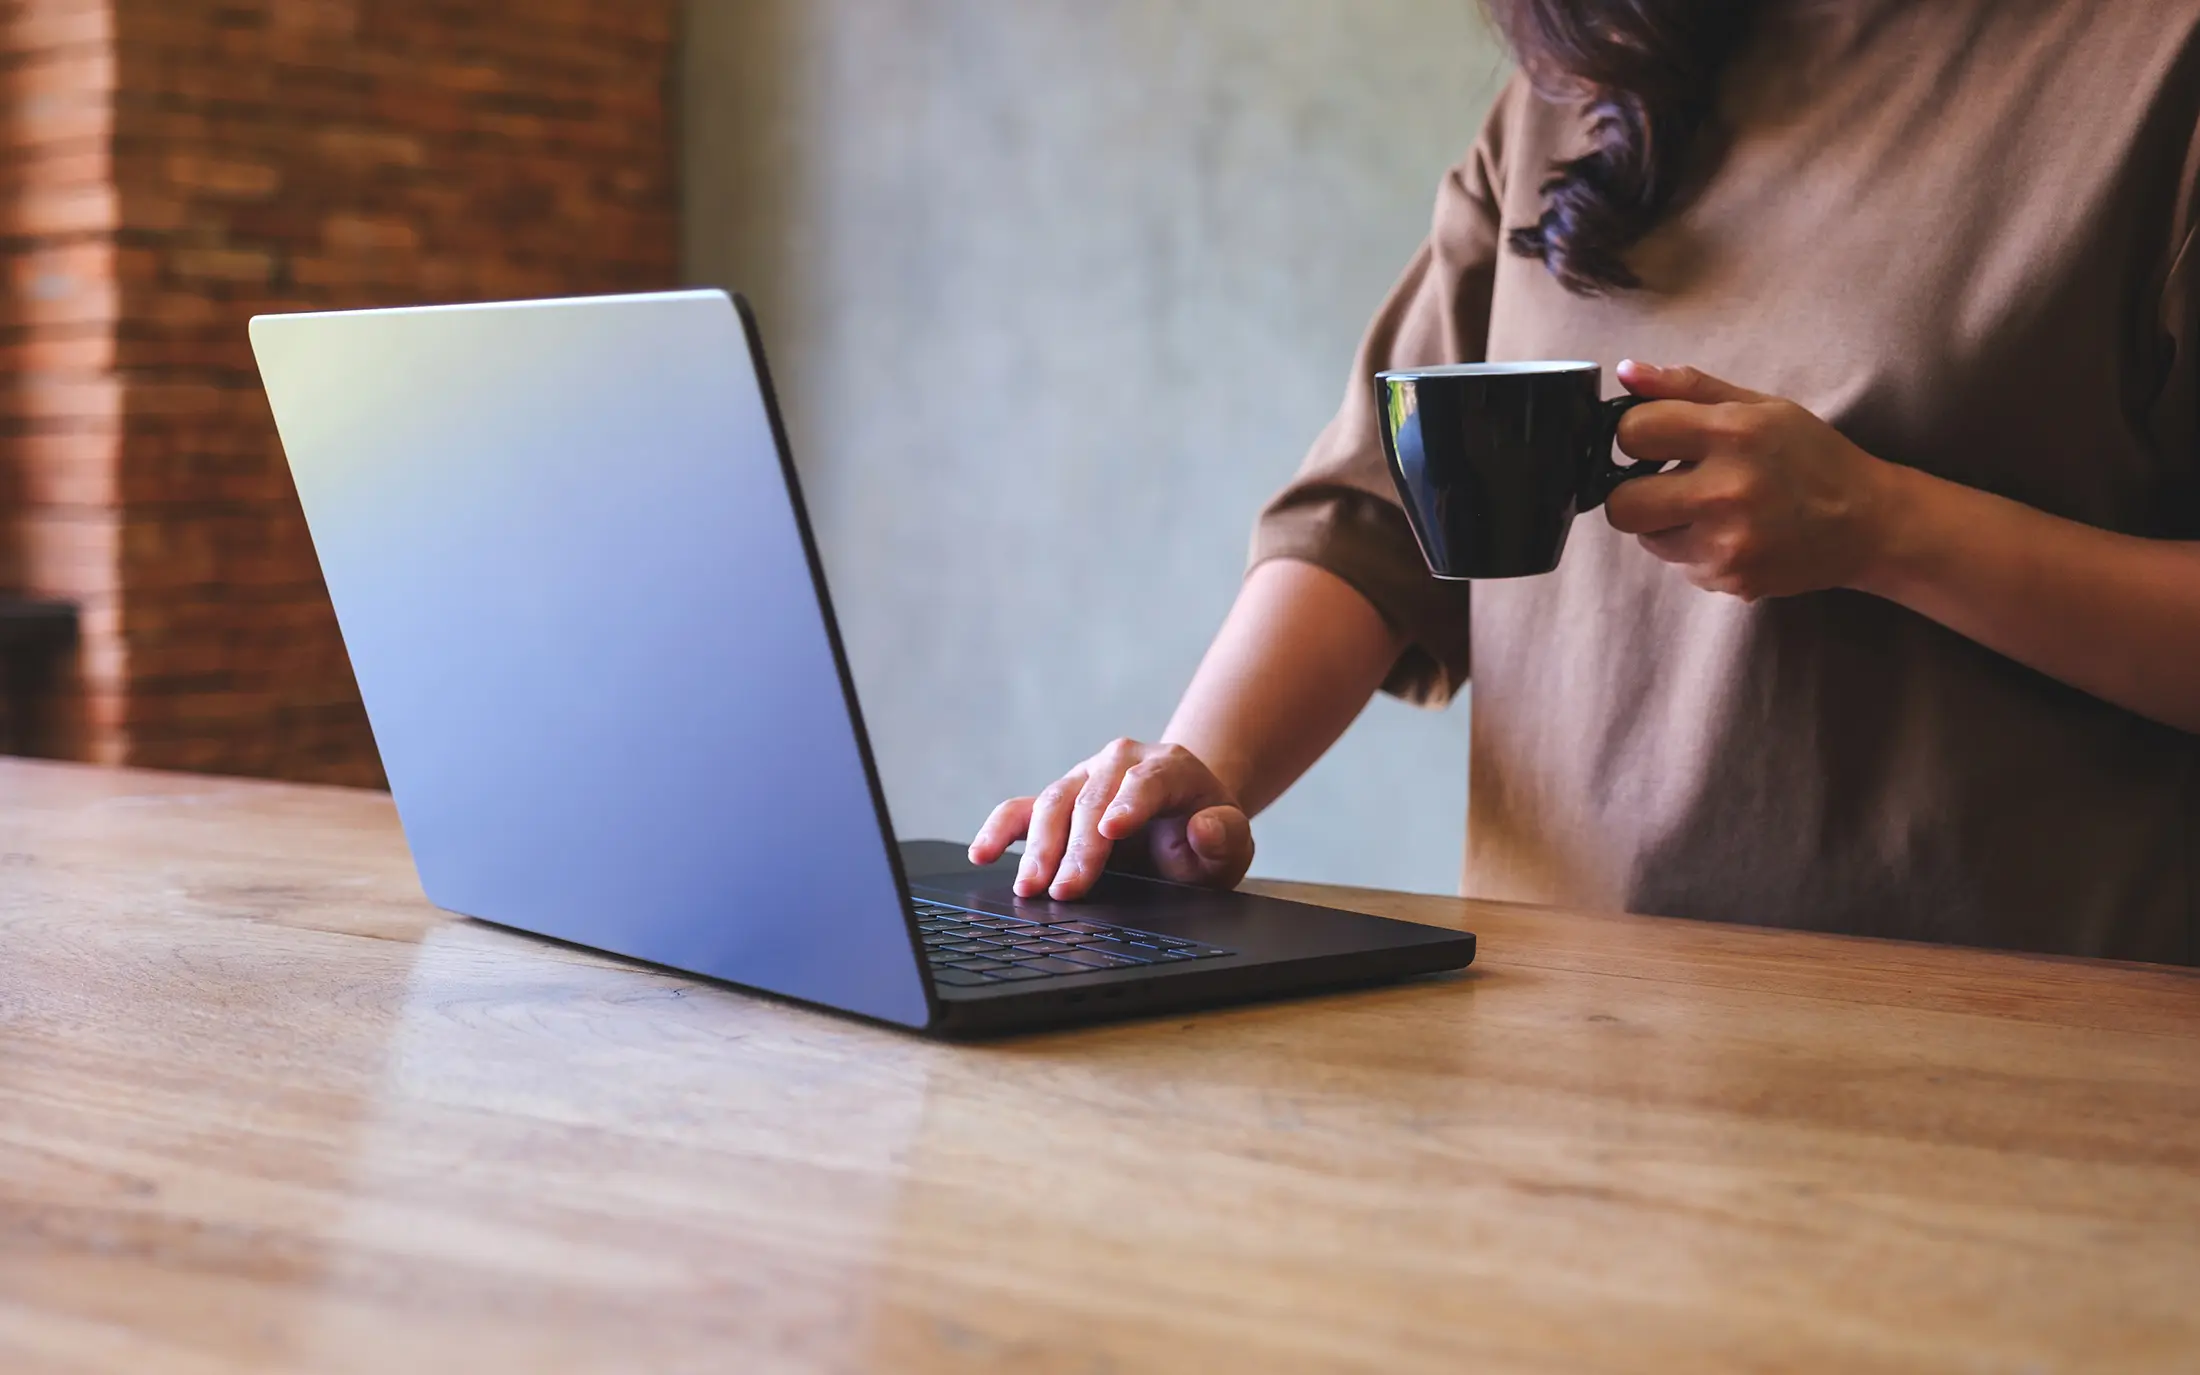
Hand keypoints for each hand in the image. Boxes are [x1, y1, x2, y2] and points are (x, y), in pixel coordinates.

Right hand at [968, 738, 1254, 901]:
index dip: (1128, 804)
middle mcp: (1120, 763)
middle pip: (1092, 798)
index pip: (1147, 781)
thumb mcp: (1230, 842)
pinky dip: (999, 829)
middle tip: (1066, 891)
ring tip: (1030, 887)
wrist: (1183, 816)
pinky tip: (982, 853)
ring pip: (1053, 802)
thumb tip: (1204, 827)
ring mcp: (1083, 778)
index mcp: (1169, 768)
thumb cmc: (1205, 833)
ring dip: (1038, 847)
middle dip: (1076, 847)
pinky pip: (1021, 808)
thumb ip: (1225, 837)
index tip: (1111, 832)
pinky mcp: (1057, 799)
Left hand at [1604, 360, 1898, 601]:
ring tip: (1709, 508)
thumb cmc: (1811, 456)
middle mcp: (1727, 490)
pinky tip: (1732, 533)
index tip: (1653, 440)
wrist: (1868, 522)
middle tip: (1666, 483)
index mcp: (1733, 433)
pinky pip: (1680, 564)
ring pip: (1646, 538)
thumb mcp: (1759, 406)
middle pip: (1621, 504)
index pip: (1633, 431)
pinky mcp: (1730, 578)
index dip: (1636, 434)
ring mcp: (1728, 542)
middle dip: (1634, 492)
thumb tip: (1624, 372)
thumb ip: (1687, 388)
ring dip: (1665, 523)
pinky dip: (1695, 549)